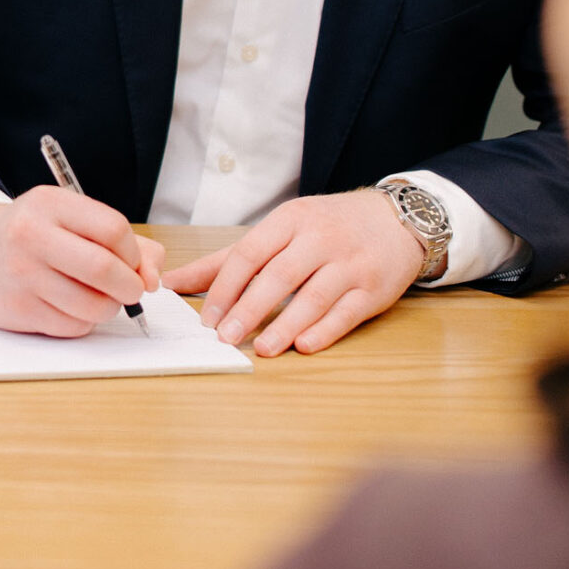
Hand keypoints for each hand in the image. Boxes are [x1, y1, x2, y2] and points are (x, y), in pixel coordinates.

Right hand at [0, 187, 165, 336]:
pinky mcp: (17, 309)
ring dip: (107, 307)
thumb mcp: (71, 219)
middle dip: (130, 286)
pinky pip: (73, 327)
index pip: (114, 230)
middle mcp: (31, 236)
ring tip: (96, 296)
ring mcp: (21, 274)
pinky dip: (82, 321)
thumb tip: (152, 278)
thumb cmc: (33, 235)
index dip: (134, 253)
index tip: (131, 262)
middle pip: (105, 270)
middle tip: (129, 289)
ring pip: (93, 306)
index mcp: (50, 204)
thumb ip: (125, 243)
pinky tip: (68, 305)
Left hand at [161, 190, 423, 355]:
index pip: (249, 253)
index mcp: (290, 220)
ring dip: (285, 325)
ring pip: (313, 296)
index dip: (226, 287)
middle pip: (279, 276)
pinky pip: (347, 312)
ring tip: (262, 348)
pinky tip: (304, 346)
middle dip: (250, 309)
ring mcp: (349, 264)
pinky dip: (325, 330)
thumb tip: (172, 281)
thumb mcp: (279, 230)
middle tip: (226, 337)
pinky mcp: (374, 289)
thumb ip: (227, 259)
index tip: (208, 318)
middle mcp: (320, 239)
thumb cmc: (327, 226)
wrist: (396, 219)